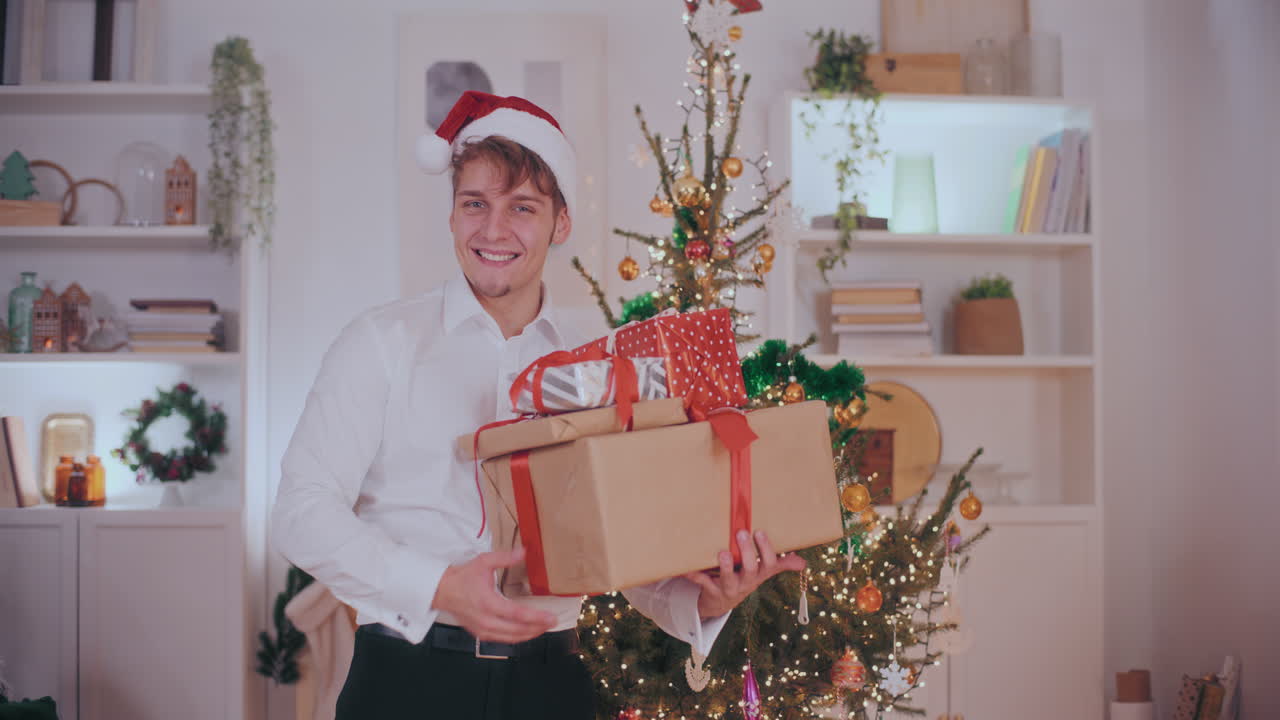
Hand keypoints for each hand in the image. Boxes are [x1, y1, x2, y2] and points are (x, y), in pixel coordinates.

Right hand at [431, 547, 555, 642]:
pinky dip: (517, 637)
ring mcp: (482, 629)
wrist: (442, 591)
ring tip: (543, 627)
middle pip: (517, 630)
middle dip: (538, 628)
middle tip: (552, 622)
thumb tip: (524, 551)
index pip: (517, 614)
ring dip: (529, 634)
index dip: (537, 618)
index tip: (551, 617)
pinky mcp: (480, 633)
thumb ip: (505, 557)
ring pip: (511, 638)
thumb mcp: (484, 562)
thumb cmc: (462, 577)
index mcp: (488, 603)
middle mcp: (485, 620)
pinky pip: (503, 640)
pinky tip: (526, 632)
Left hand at [683, 530, 806, 618]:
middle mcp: (745, 582)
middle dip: (747, 553)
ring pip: (728, 578)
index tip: (760, 532)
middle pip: (749, 569)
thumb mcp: (763, 572)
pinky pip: (701, 582)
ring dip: (726, 566)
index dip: (765, 550)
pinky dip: (693, 574)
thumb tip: (804, 563)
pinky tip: (686, 567)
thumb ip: (782, 564)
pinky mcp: (710, 590)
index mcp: (758, 574)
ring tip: (723, 553)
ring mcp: (728, 587)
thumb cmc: (745, 578)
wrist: (722, 602)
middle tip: (740, 533)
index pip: (769, 564)